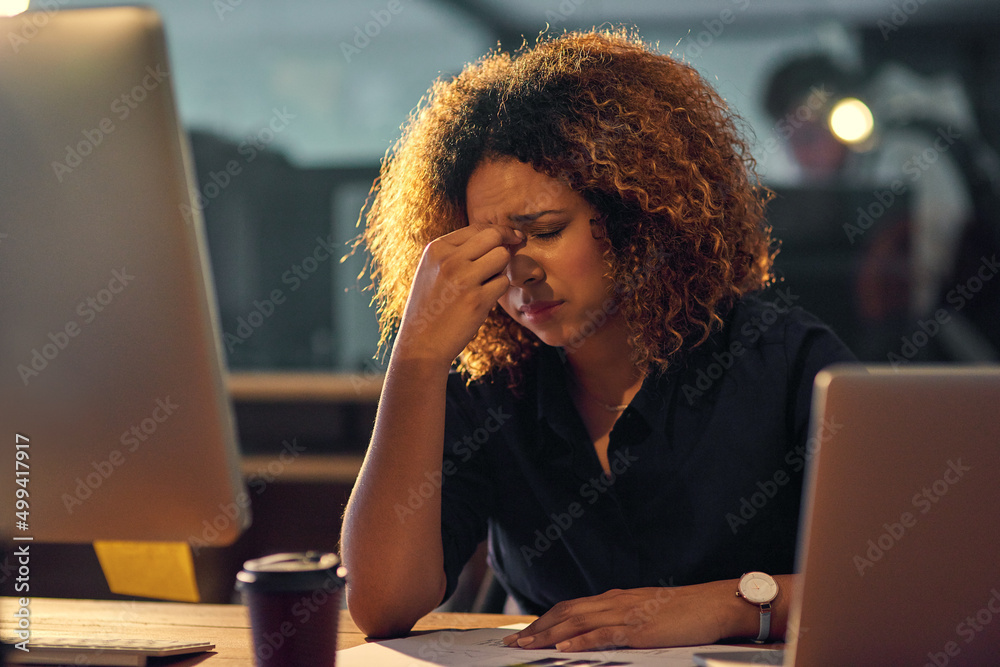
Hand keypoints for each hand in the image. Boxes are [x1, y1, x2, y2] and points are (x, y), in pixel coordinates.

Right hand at [393, 225, 523, 365]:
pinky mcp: (477, 300)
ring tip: (487, 282)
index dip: (500, 232)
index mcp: (437, 249)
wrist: (421, 342)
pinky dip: (498, 290)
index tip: (512, 238)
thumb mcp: (434, 269)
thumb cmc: (432, 305)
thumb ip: (460, 251)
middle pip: (494, 237)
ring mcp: (464, 279)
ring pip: (503, 257)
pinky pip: (503, 282)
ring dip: (502, 269)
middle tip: (515, 250)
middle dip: (507, 244)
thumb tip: (504, 237)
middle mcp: (449, 260)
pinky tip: (483, 299)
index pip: (478, 228)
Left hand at [502, 580, 755, 651]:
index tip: (525, 634)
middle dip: (537, 628)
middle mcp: (614, 602)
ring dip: (548, 634)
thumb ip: (622, 618)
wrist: (712, 604)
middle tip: (514, 644)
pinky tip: (563, 648)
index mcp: (615, 599)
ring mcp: (625, 614)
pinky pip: (602, 635)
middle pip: (565, 613)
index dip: (545, 620)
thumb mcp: (646, 612)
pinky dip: (580, 641)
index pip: (570, 607)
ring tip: (526, 646)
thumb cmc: (684, 611)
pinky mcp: (637, 629)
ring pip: (576, 622)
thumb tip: (601, 630)